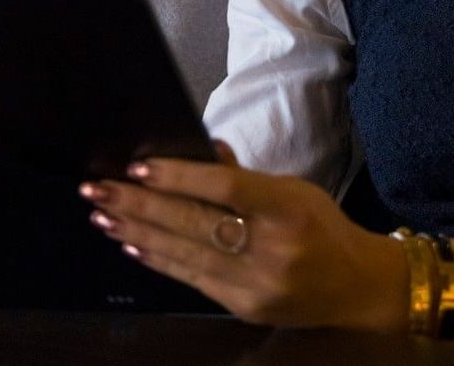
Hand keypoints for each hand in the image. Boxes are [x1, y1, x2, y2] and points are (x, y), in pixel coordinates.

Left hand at [80, 147, 407, 333]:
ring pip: (184, 253)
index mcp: (287, 208)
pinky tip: (131, 245)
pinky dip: (159, 260)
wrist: (357, 287)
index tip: (138, 168)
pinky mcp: (243, 307)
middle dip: (139, 205)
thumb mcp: (293, 190)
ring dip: (136, 232)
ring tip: (102, 215)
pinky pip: (191, 279)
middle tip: (97, 189)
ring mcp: (256, 283)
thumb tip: (200, 147)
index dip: (179, 177)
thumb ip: (245, 174)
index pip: (226, 187)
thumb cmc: (322, 227)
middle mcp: (271, 248)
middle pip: (194, 222)